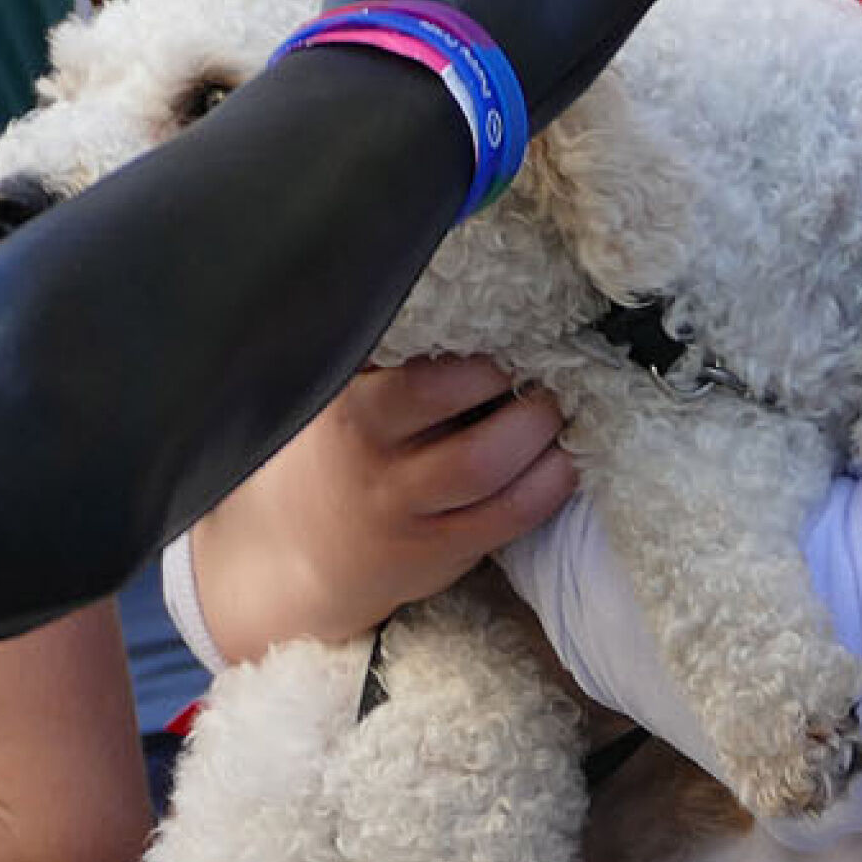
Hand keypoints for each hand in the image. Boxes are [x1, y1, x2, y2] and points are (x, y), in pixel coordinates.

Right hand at [187, 357, 575, 655]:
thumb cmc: (337, 458)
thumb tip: (470, 309)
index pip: (412, 358)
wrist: (299, 552)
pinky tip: (562, 464)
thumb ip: (386, 361)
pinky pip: (507, 515)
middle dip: (509, 378)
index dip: (472, 346)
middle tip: (540, 371)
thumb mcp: (339, 400)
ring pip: (483, 462)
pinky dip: (549, 485)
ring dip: (537, 429)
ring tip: (553, 413)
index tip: (508, 334)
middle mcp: (366, 450)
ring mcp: (401, 504)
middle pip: (447, 398)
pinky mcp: (437, 548)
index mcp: (346, 401)